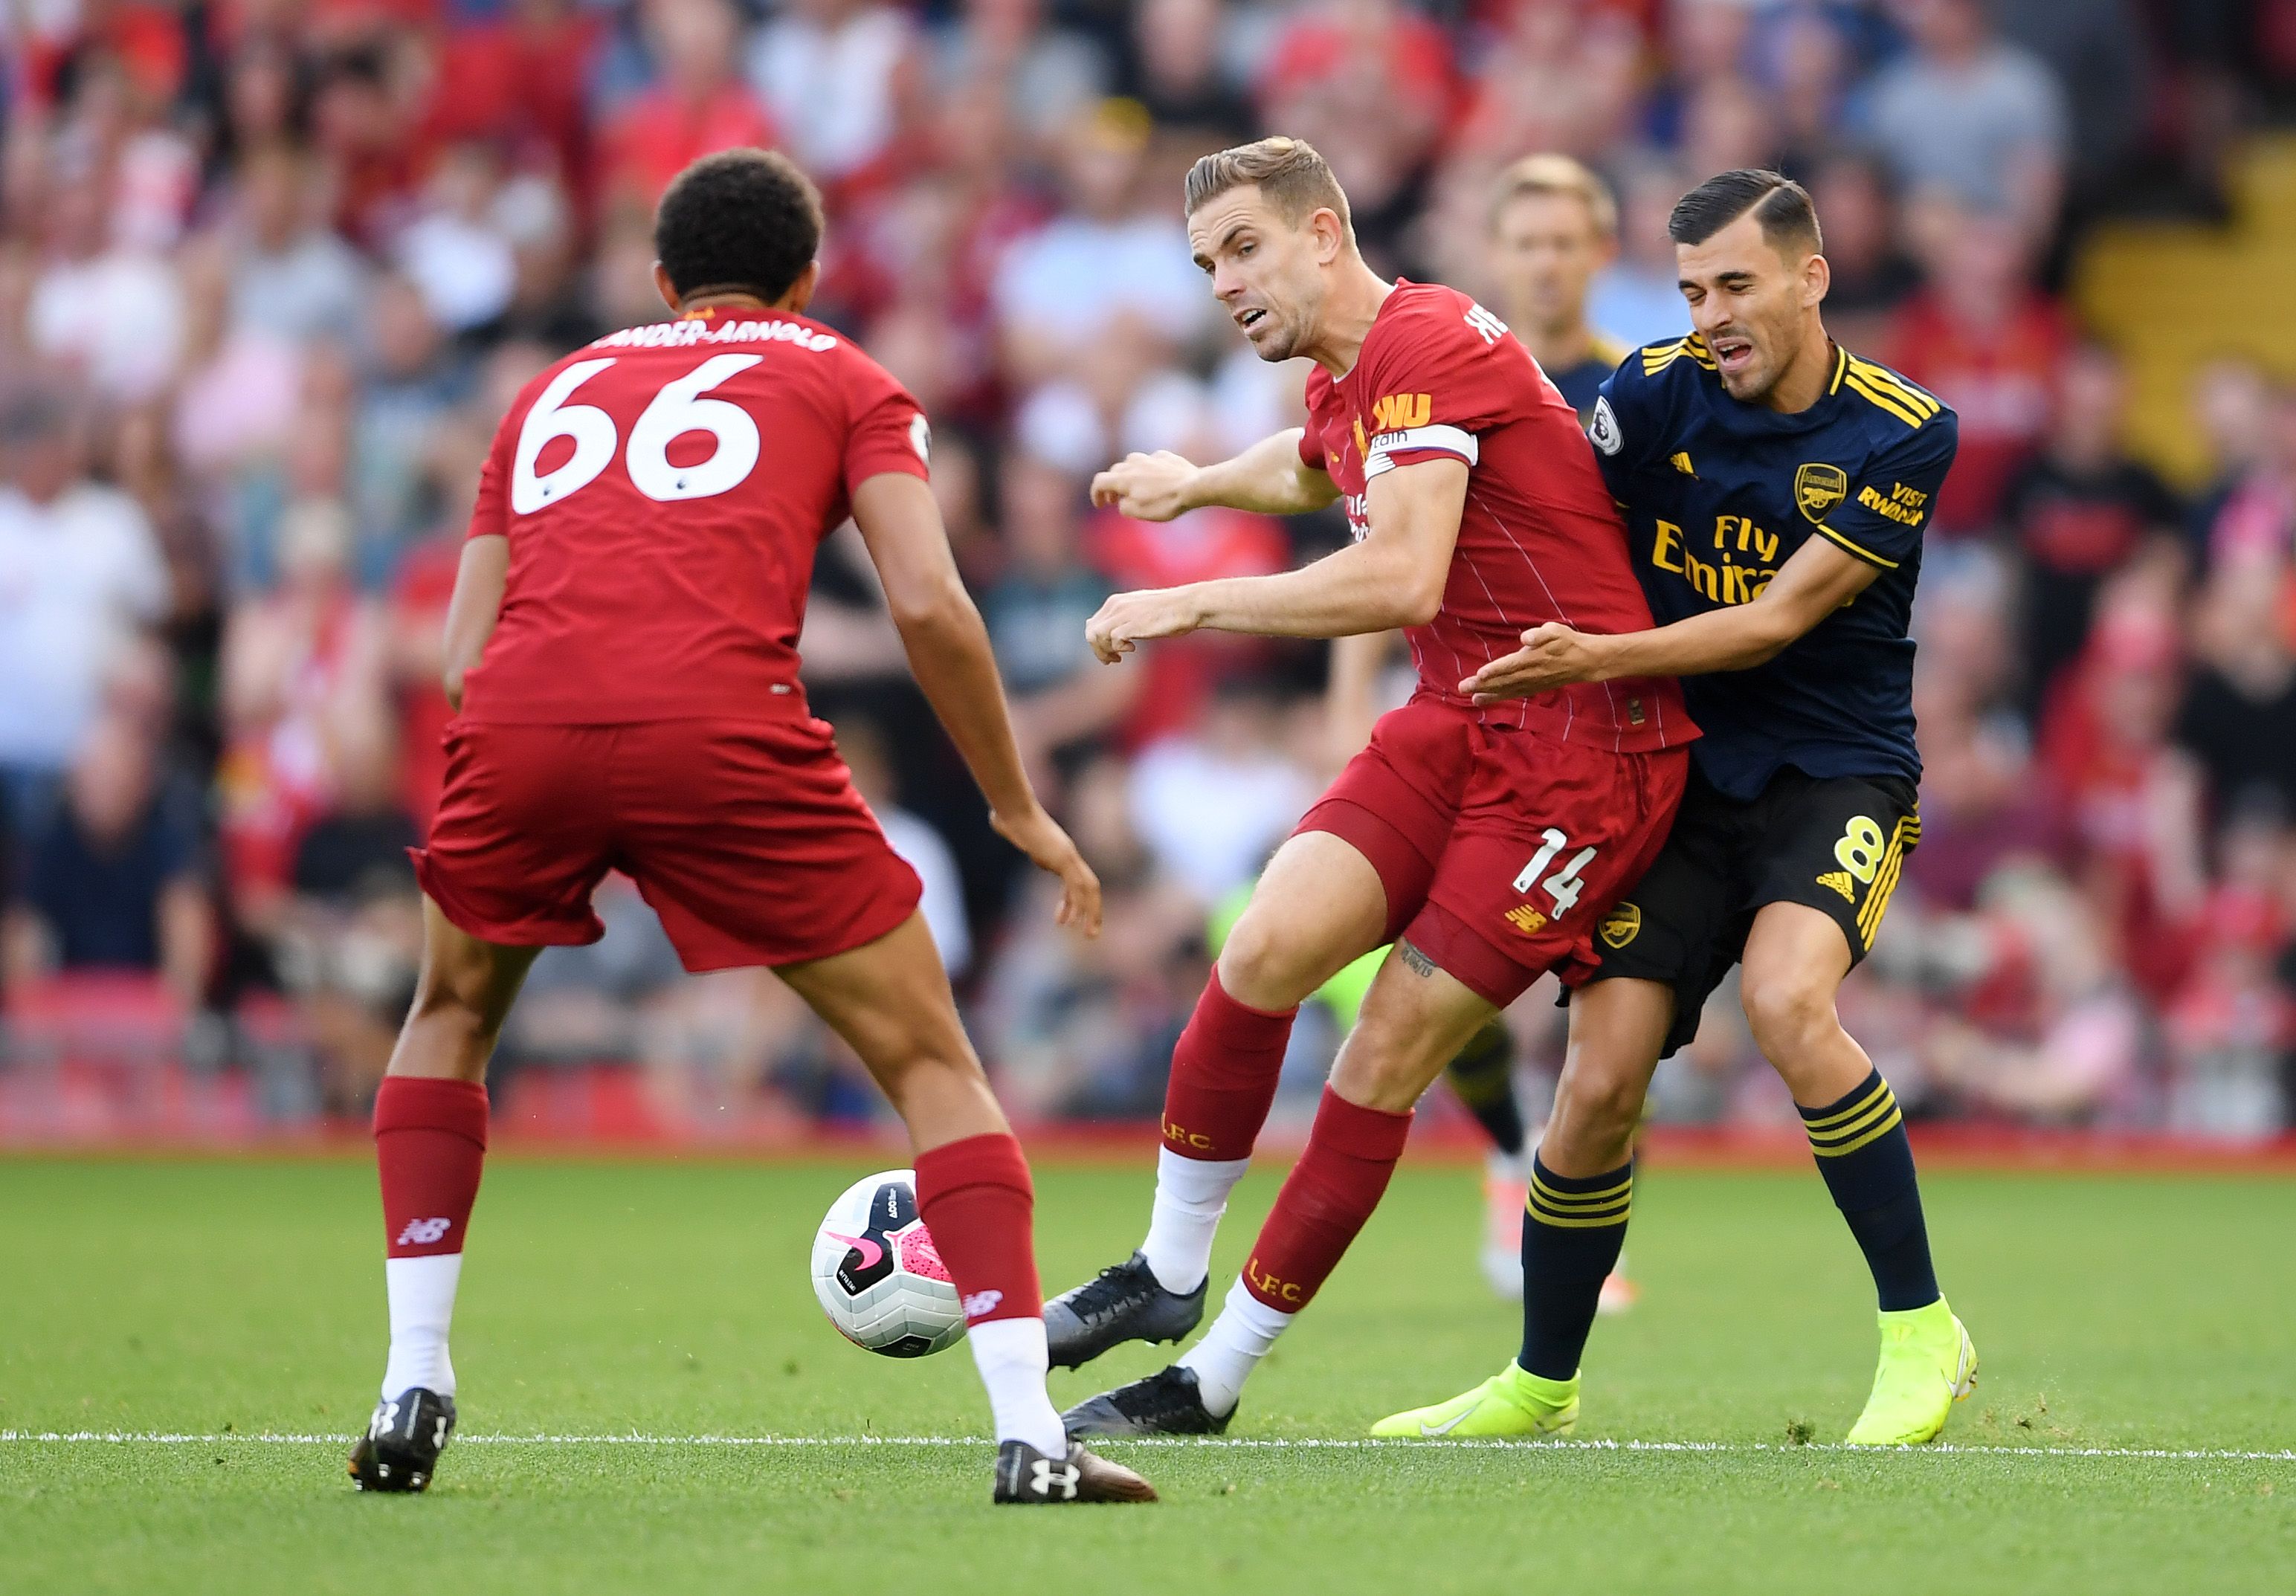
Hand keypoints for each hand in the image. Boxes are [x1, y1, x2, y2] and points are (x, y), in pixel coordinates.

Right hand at [992, 804, 1102, 936]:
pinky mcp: (1064, 858)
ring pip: (1089, 888)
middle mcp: (1068, 855)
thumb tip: (999, 822)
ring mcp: (1068, 856)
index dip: (1071, 902)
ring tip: (1089, 935)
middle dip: (1092, 910)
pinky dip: (1077, 905)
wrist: (1013, 810)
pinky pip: (1076, 886)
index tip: (1063, 920)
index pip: (1075, 882)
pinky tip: (1072, 922)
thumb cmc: (1008, 816)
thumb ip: (1010, 831)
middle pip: (1089, 886)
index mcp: (1059, 852)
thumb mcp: (1010, 829)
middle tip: (1091, 934)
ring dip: (1091, 913)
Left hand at [1085, 587, 1204, 662]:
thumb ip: (1125, 618)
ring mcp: (1123, 614)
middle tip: (1112, 660)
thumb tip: (1115, 636)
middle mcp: (1115, 605)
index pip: (1092, 624)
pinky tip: (1133, 649)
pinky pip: (1113, 640)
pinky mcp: (1133, 623)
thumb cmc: (1169, 611)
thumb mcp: (1141, 611)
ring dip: (1105, 652)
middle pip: (1091, 632)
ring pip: (1096, 636)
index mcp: (1116, 602)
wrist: (1188, 605)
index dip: (1097, 642)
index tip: (1110, 652)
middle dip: (1098, 650)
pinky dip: (1119, 649)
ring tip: (1119, 658)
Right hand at [1089, 451, 1198, 521]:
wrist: (1194, 487)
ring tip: (1134, 486)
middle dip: (1111, 486)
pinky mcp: (1165, 457)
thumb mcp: (1141, 513)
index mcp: (1124, 479)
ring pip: (1131, 462)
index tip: (1100, 505)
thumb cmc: (1166, 503)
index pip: (1099, 481)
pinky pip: (1150, 460)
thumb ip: (1125, 507)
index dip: (1096, 494)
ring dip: (1128, 474)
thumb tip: (1123, 502)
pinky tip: (1155, 478)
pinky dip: (1147, 469)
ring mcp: (1150, 458)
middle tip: (1115, 500)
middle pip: (1114, 471)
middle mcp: (1134, 464)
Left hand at [1459, 622, 1610, 702]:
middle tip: (1463, 687)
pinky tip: (1485, 700)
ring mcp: (1532, 683)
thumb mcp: (1556, 630)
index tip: (1479, 674)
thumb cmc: (1568, 641)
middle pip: (1504, 680)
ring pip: (1507, 690)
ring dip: (1488, 694)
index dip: (1495, 670)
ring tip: (1471, 698)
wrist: (1586, 661)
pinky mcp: (1534, 688)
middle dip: (1483, 685)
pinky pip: (1513, 694)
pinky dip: (1499, 698)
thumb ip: (1540, 634)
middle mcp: (1531, 673)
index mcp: (1534, 658)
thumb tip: (1525, 639)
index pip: (1511, 665)